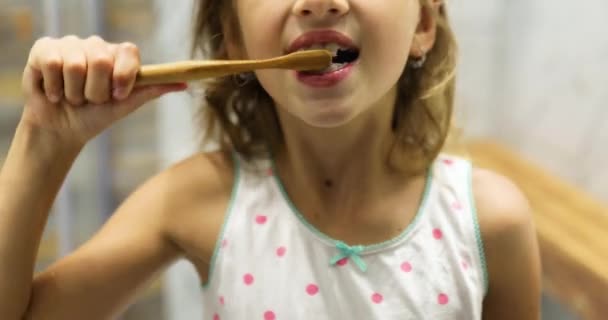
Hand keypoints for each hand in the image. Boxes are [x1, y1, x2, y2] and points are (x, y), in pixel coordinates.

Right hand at [20, 35, 186, 147]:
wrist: (62, 130)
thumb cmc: (96, 116)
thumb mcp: (126, 106)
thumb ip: (151, 90)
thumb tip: (184, 83)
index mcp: (118, 56)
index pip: (128, 51)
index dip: (124, 75)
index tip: (118, 95)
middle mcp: (96, 46)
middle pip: (101, 61)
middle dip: (95, 91)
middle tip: (90, 100)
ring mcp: (70, 44)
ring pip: (75, 65)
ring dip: (73, 93)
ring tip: (72, 97)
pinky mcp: (45, 48)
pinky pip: (52, 62)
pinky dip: (54, 87)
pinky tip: (54, 92)